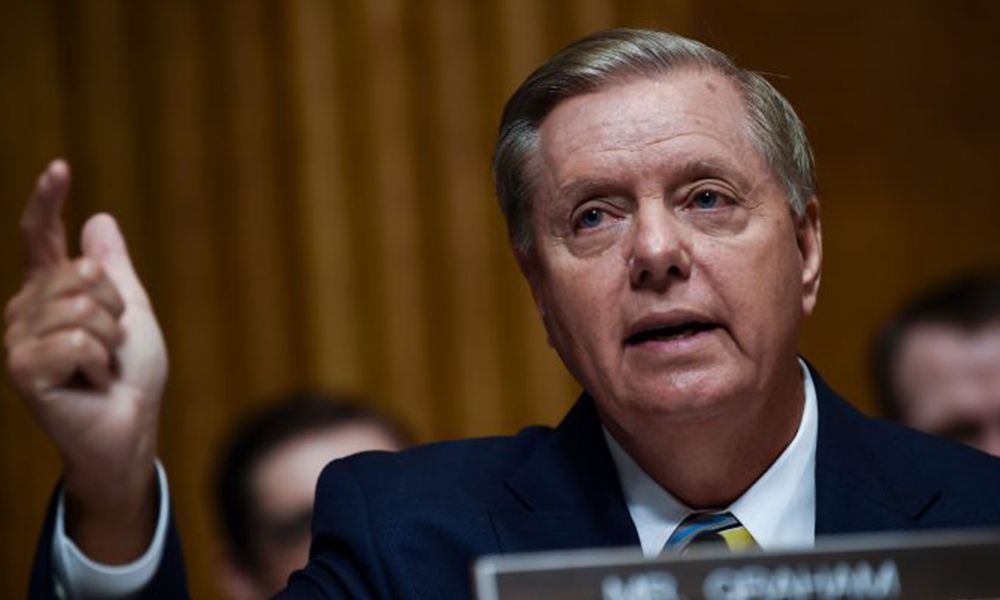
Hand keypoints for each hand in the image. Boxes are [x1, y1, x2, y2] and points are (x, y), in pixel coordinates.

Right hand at [3, 160, 167, 562]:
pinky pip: (79, 341)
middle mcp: (26, 310)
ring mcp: (19, 340)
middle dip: (117, 310)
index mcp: (51, 293)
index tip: (60, 167)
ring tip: (101, 368)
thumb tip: (99, 219)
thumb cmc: (130, 375)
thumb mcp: (133, 313)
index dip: (48, 201)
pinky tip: (91, 384)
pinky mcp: (23, 369)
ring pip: (84, 307)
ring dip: (111, 341)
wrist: (130, 427)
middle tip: (112, 348)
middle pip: (84, 273)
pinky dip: (100, 364)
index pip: (42, 237)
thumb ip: (114, 270)